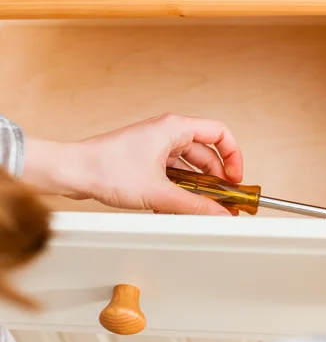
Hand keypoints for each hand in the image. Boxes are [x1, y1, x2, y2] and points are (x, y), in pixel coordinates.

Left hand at [24, 114, 242, 215]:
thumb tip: (218, 214)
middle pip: (205, 152)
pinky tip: (177, 206)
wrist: (74, 171)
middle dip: (215, 177)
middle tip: (221, 201)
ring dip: (195, 186)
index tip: (234, 180)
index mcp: (174, 127)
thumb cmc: (107, 168)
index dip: (233, 156)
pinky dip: (179, 188)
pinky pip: (172, 172)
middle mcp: (167, 132)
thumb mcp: (158, 192)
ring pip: (188, 165)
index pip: (219, 133)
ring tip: (200, 208)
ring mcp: (155, 145)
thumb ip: (193, 205)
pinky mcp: (145, 159)